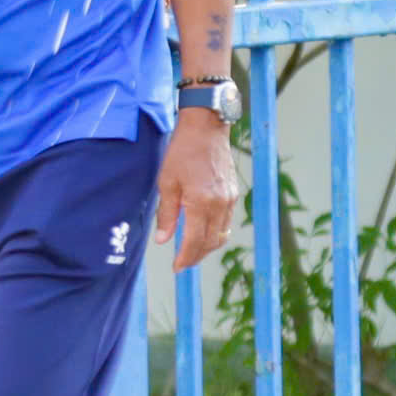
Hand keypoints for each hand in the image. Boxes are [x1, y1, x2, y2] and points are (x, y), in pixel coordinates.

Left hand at [154, 112, 239, 270]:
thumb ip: (166, 214)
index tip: (176, 267)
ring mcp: (229, 200)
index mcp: (200, 202)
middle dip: (196, 256)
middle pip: (210, 242)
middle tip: (183, 263)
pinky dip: (215, 232)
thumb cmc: (183, 151)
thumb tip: (163, 239)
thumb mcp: (167, 182)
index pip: (194, 241)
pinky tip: (203, 231)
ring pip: (221, 234)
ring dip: (207, 246)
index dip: (185, 257)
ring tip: (192, 251)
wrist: (206, 128)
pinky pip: (226, 222)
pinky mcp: (233, 194)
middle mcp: (219, 205)